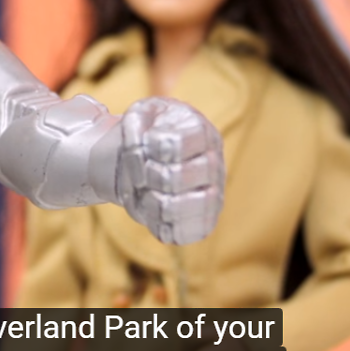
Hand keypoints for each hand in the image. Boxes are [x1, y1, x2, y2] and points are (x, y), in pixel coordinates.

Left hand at [117, 97, 223, 244]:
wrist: (151, 160)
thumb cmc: (149, 134)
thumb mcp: (138, 116)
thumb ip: (135, 126)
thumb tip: (141, 151)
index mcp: (202, 133)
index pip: (171, 145)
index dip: (147, 147)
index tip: (147, 143)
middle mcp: (214, 166)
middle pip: (170, 178)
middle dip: (145, 173)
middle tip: (144, 168)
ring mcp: (212, 197)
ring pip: (170, 209)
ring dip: (146, 199)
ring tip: (148, 189)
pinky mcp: (204, 223)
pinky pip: (174, 234)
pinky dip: (154, 222)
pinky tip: (156, 207)